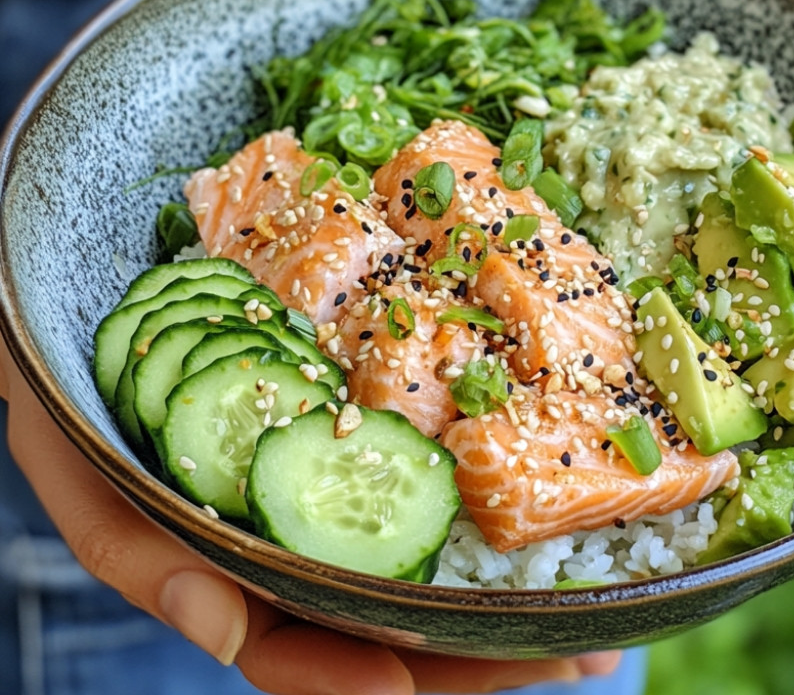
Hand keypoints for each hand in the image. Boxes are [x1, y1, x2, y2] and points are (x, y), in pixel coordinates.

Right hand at [0, 339, 619, 693]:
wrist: (82, 277)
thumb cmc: (60, 376)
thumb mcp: (71, 459)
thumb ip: (130, 547)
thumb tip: (221, 631)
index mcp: (225, 559)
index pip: (296, 644)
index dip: (353, 675)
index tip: (415, 683)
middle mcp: (289, 529)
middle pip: (388, 614)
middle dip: (481, 649)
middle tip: (582, 649)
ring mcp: (329, 470)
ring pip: (419, 550)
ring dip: (503, 585)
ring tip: (595, 601)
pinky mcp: (356, 412)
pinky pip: (420, 461)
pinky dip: (480, 486)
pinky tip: (543, 489)